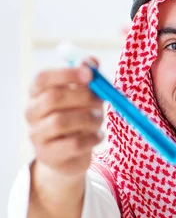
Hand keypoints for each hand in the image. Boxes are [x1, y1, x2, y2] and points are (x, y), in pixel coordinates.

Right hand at [26, 61, 103, 176]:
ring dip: (88, 118)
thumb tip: (91, 60)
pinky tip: (98, 136)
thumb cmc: (76, 121)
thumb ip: (87, 79)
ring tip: (100, 120)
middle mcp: (31, 113)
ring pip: (61, 122)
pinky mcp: (49, 155)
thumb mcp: (82, 99)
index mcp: (37, 94)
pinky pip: (73, 143)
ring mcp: (37, 136)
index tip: (90, 73)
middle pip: (52, 98)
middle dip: (82, 96)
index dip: (67, 73)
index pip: (43, 79)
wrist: (69, 158)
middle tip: (101, 100)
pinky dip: (92, 138)